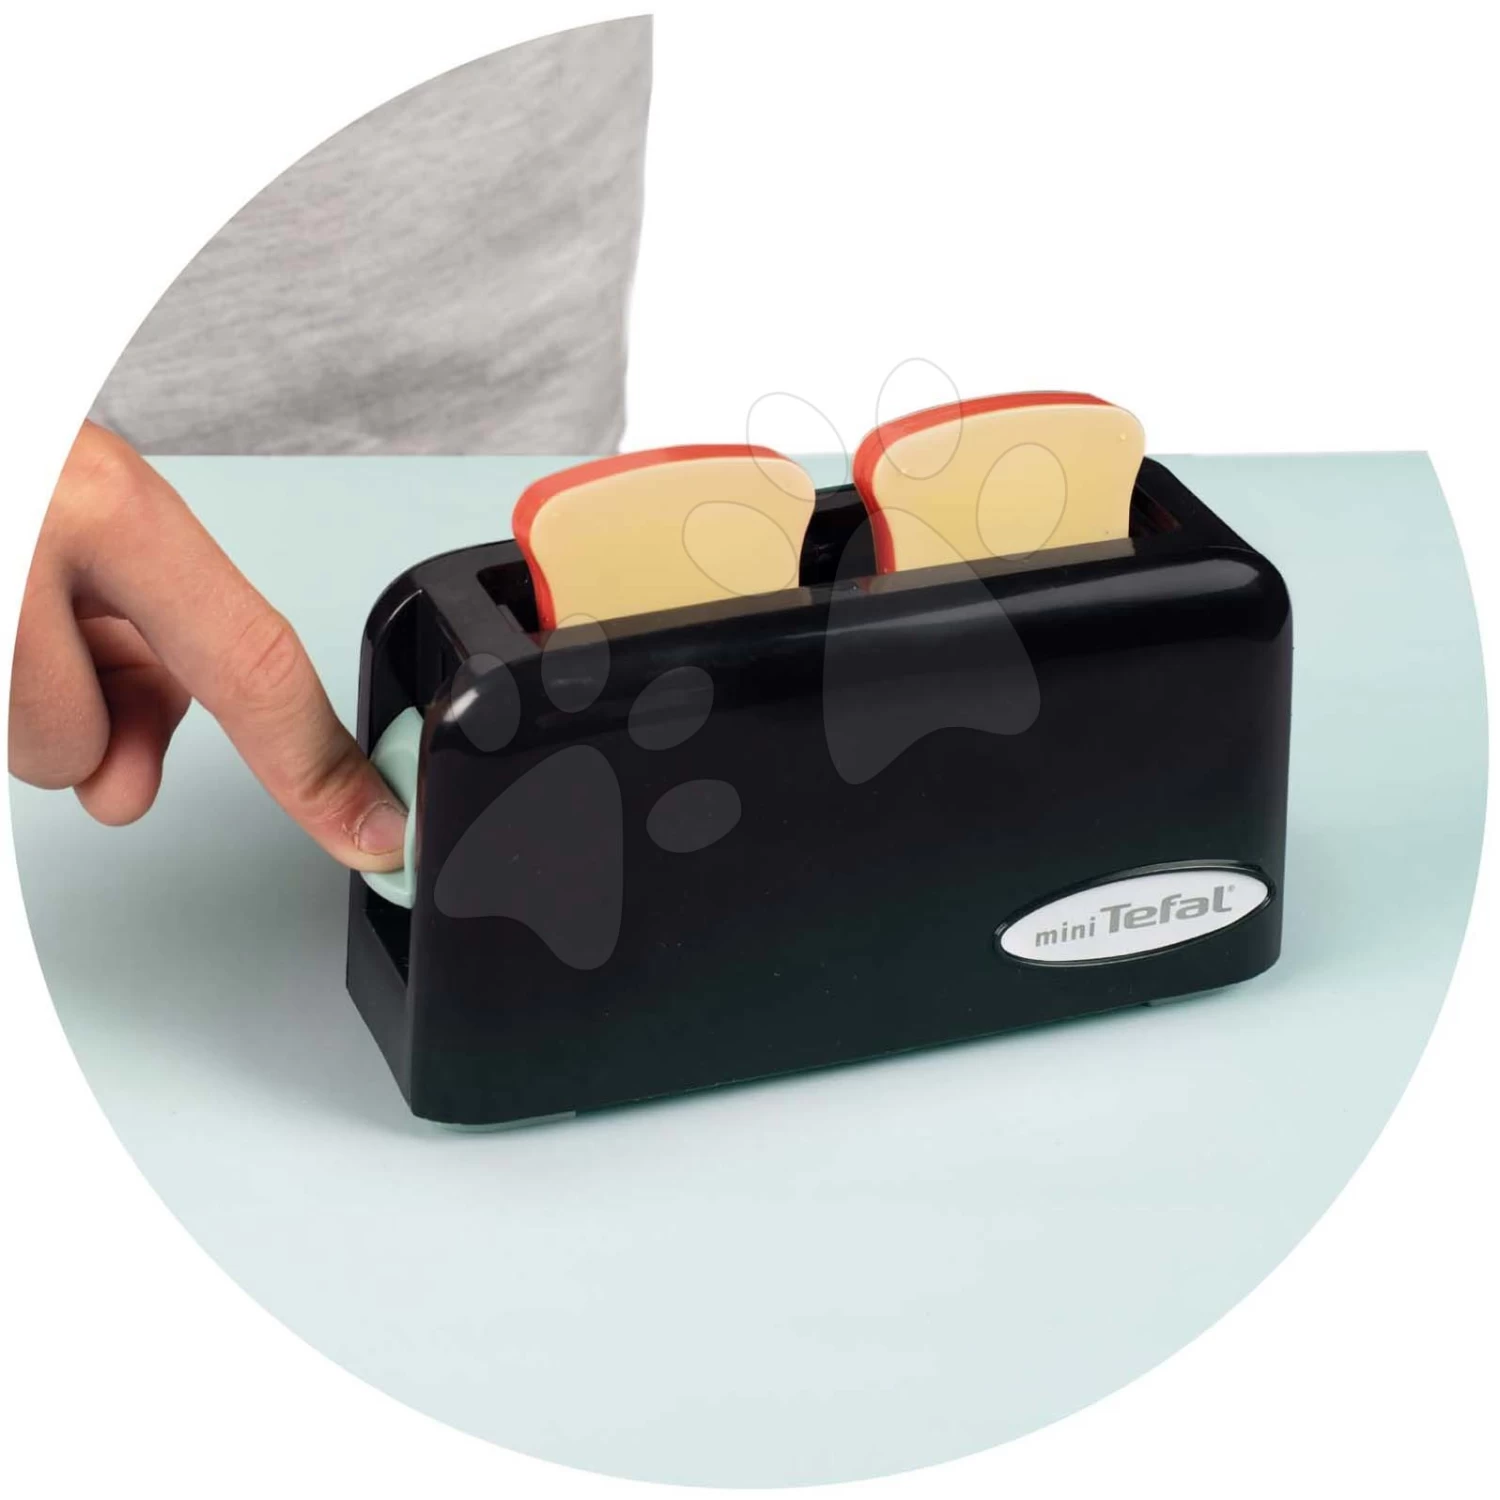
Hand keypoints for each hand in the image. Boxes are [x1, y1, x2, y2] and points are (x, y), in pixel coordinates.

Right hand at [9, 421, 405, 870]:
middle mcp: (17, 551)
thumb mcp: (83, 514)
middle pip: (89, 743)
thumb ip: (139, 639)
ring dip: (11, 700)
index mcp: (95, 502)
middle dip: (78, 711)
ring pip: (18, 754)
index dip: (317, 771)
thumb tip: (124, 787)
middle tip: (58, 630)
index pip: (251, 667)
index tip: (376, 834)